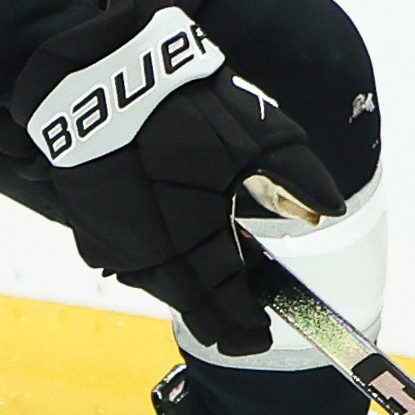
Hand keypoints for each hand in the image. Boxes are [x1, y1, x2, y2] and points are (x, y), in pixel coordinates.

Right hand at [10, 0, 336, 354]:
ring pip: (155, 284)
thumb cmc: (181, 104)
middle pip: (188, 301)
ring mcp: (114, 240)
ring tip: (208, 299)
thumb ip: (294, 173)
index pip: (224, 299)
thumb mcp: (253, 131)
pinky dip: (152, 267)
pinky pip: (126, 261)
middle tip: (238, 334)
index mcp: (194, 236)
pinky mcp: (88, 222)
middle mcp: (151, 251)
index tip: (260, 337)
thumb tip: (326, 211)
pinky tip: (166, 259)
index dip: (243, 323)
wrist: (97, 77)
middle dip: (216, 319)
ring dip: (184, 293)